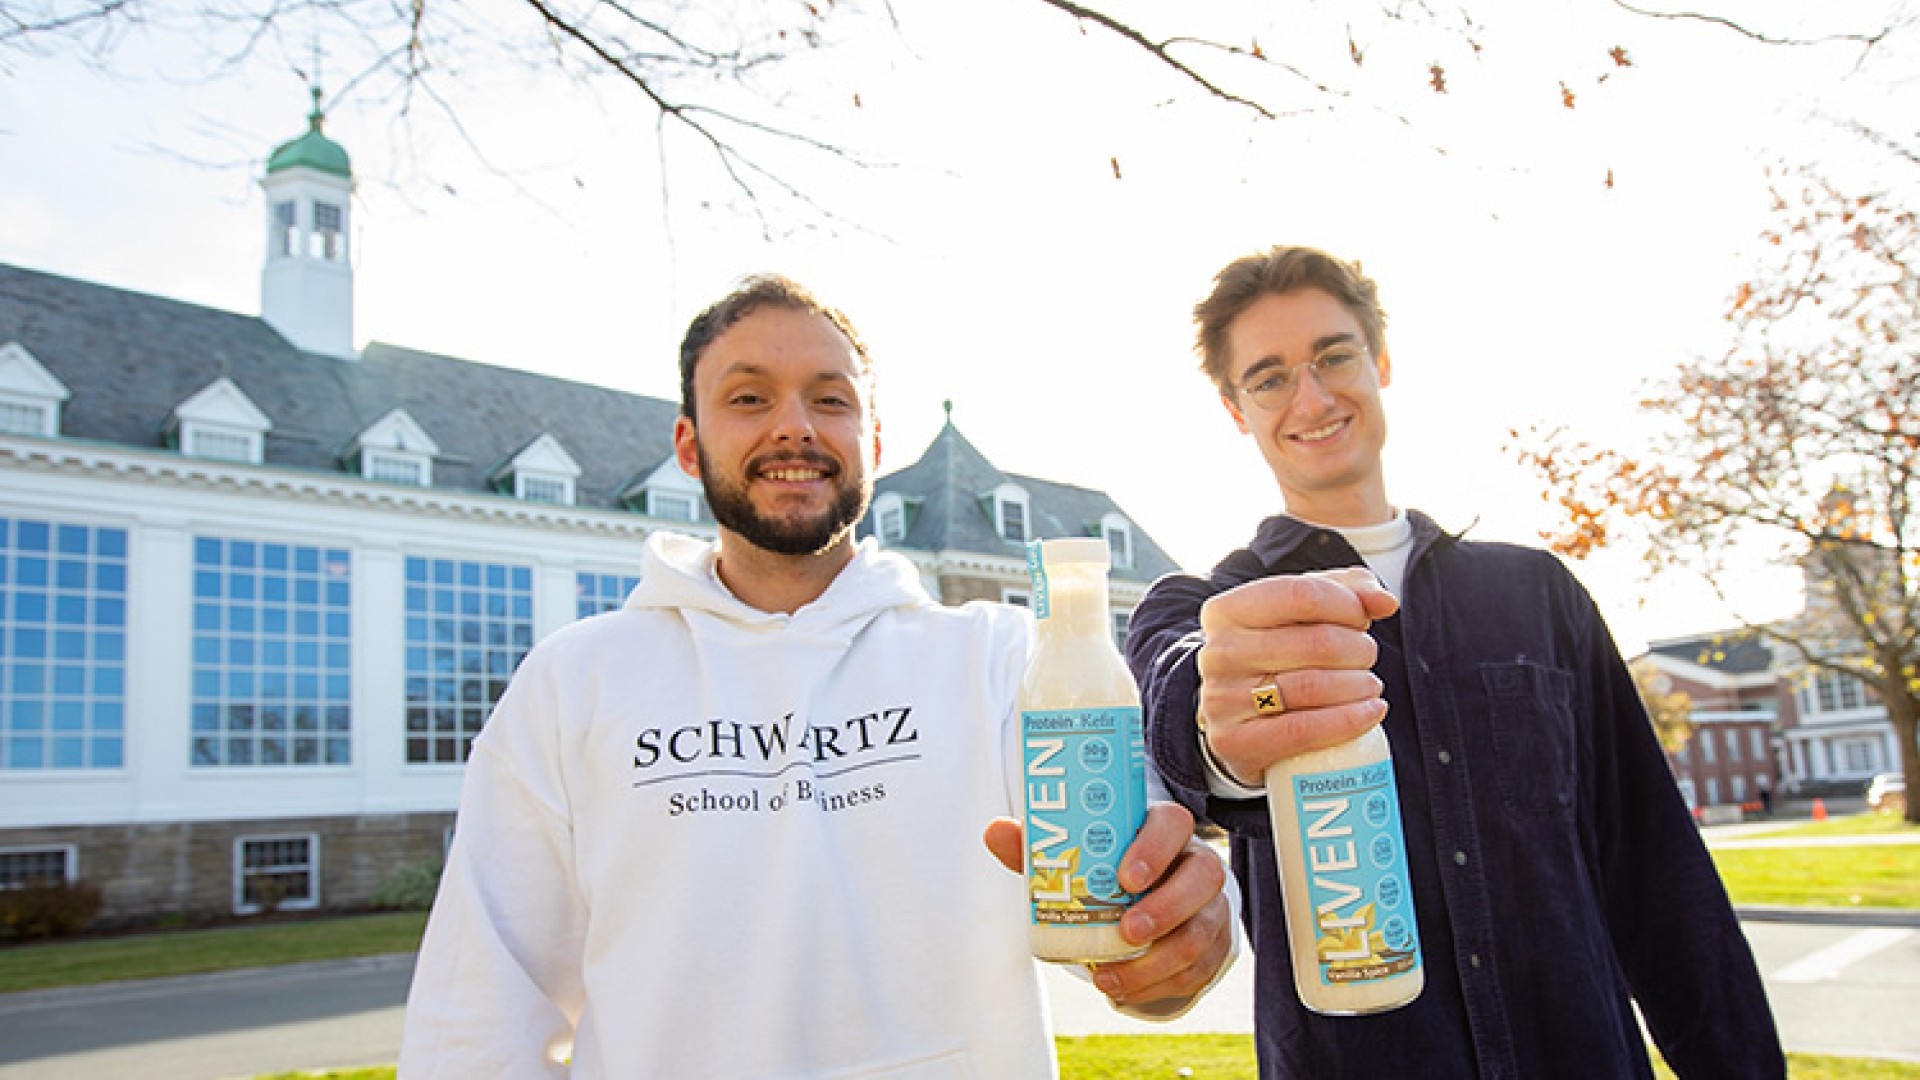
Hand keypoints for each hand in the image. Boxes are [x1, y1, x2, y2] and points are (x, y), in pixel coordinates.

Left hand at [983, 802, 1232, 1007]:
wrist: (1144, 908)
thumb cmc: (1107, 873)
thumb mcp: (1076, 860)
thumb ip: (1039, 848)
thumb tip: (994, 831)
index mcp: (1165, 832)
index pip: (1174, 824)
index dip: (1155, 848)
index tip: (1126, 877)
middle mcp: (1196, 864)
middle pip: (1204, 878)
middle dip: (1166, 909)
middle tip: (1126, 933)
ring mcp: (1211, 907)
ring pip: (1200, 934)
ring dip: (1155, 963)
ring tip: (1110, 977)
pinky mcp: (1213, 947)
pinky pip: (1197, 971)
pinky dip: (1157, 986)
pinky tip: (1125, 990)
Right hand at [1196, 568, 1398, 784]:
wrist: (1236, 716)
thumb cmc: (1276, 655)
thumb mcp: (1301, 612)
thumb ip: (1346, 590)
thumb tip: (1385, 602)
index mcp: (1226, 610)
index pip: (1302, 595)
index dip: (1347, 605)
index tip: (1361, 620)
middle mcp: (1218, 652)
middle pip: (1317, 643)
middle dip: (1360, 649)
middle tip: (1366, 658)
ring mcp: (1223, 700)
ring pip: (1314, 686)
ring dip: (1360, 685)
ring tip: (1369, 685)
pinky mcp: (1235, 742)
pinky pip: (1304, 730)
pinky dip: (1349, 721)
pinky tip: (1371, 712)